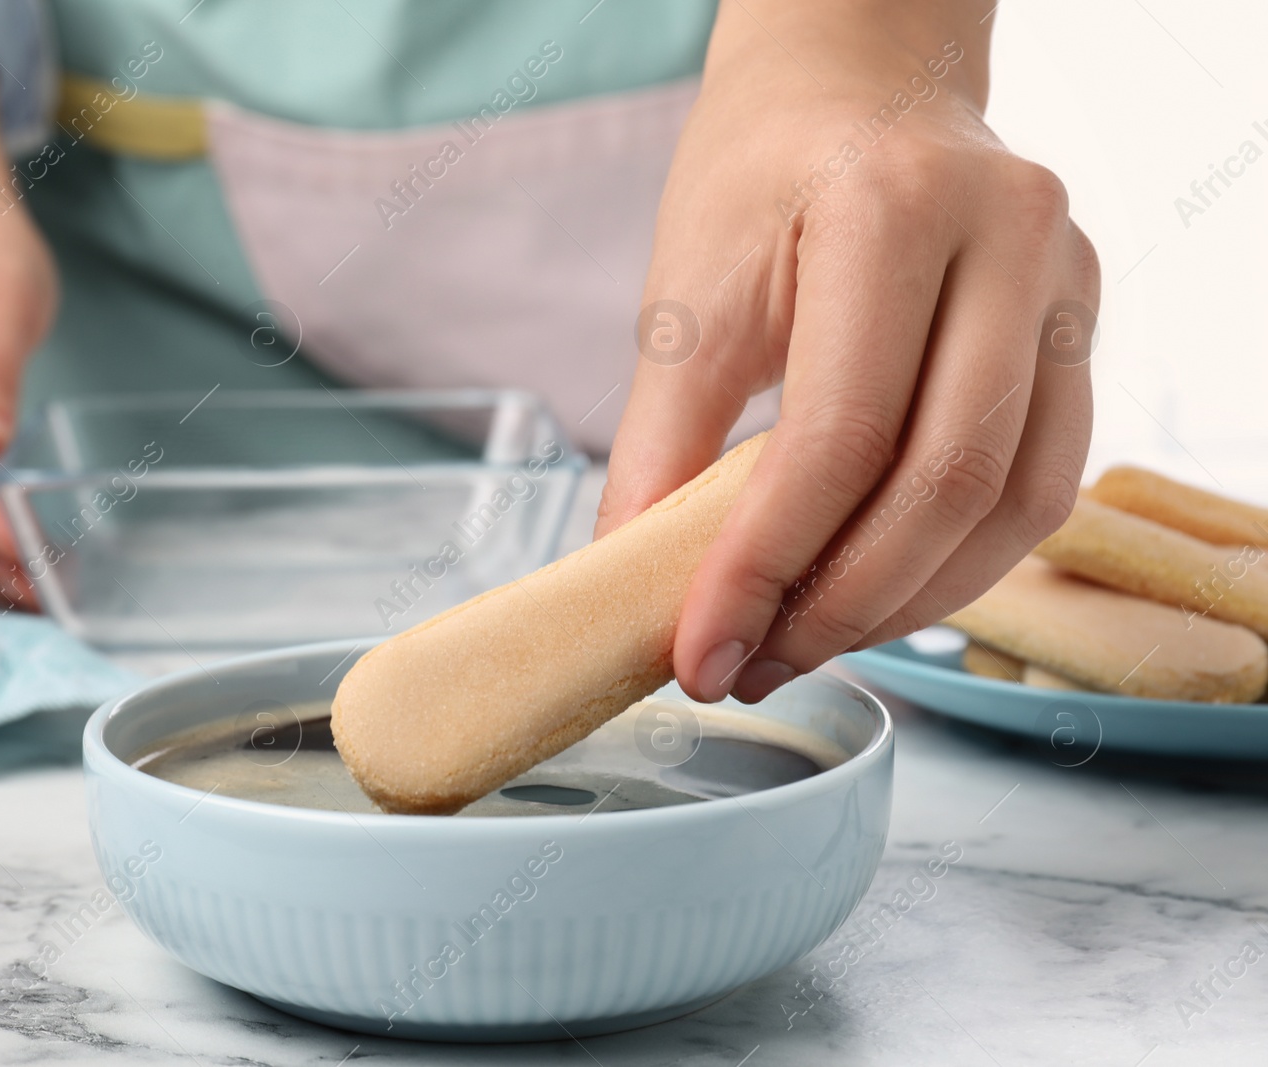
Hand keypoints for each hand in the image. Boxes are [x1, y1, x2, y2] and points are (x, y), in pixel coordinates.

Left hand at [597, 0, 1098, 702]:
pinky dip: (958, 563)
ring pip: (1013, 503)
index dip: (763, 568)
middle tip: (748, 664)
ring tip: (801, 643)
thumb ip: (661, 446)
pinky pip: (1041, 485)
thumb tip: (633, 586)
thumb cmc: (758, 175)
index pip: (841, 435)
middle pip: (944, 483)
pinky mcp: (1080, 329)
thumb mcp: (687, 294)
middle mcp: (1012, 239)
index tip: (700, 654)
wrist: (853, 88)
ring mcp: (1068, 283)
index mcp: (894, 208)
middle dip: (836, 606)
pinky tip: (876, 594)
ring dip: (904, 604)